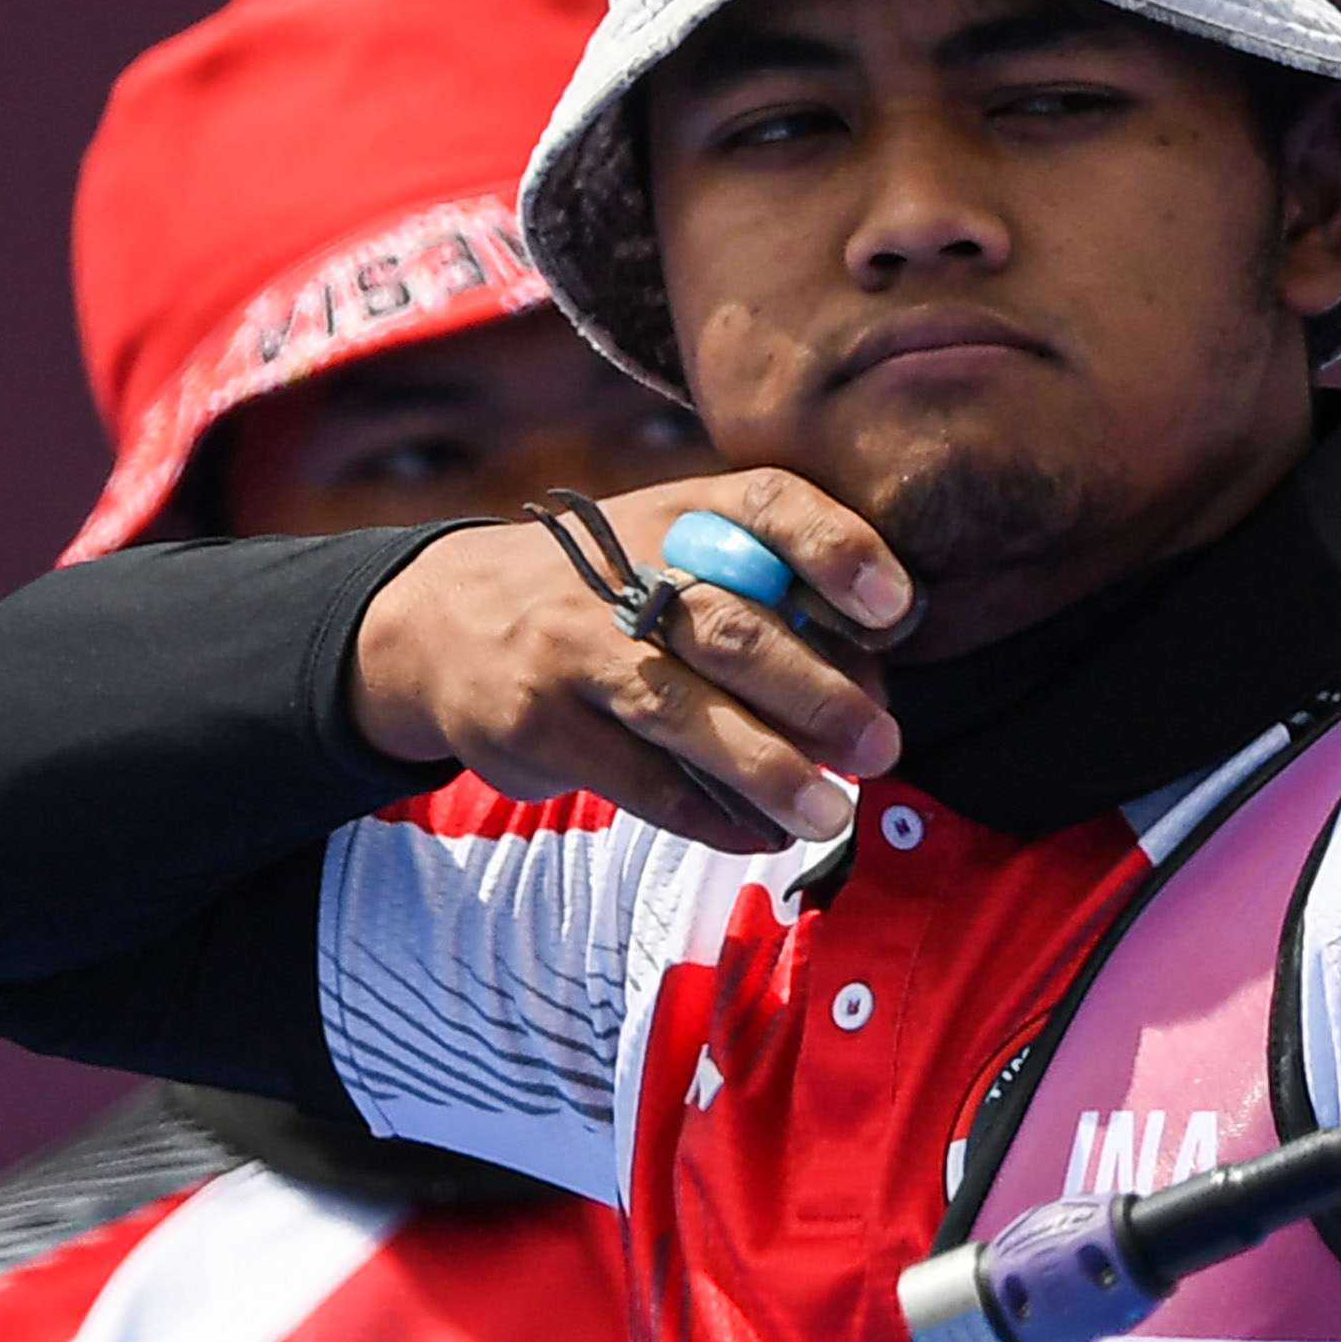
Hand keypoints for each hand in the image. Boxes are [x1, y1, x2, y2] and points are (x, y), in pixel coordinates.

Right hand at [351, 467, 915, 847]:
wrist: (444, 621)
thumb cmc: (609, 596)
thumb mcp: (676, 557)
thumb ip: (772, 599)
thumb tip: (871, 685)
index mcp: (681, 516)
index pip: (769, 507)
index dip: (837, 551)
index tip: (896, 609)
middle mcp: (623, 574)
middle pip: (732, 630)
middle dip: (818, 695)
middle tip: (880, 745)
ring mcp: (573, 650)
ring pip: (682, 713)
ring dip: (767, 770)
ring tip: (829, 811)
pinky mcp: (538, 724)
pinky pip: (637, 779)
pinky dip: (707, 814)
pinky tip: (759, 835)